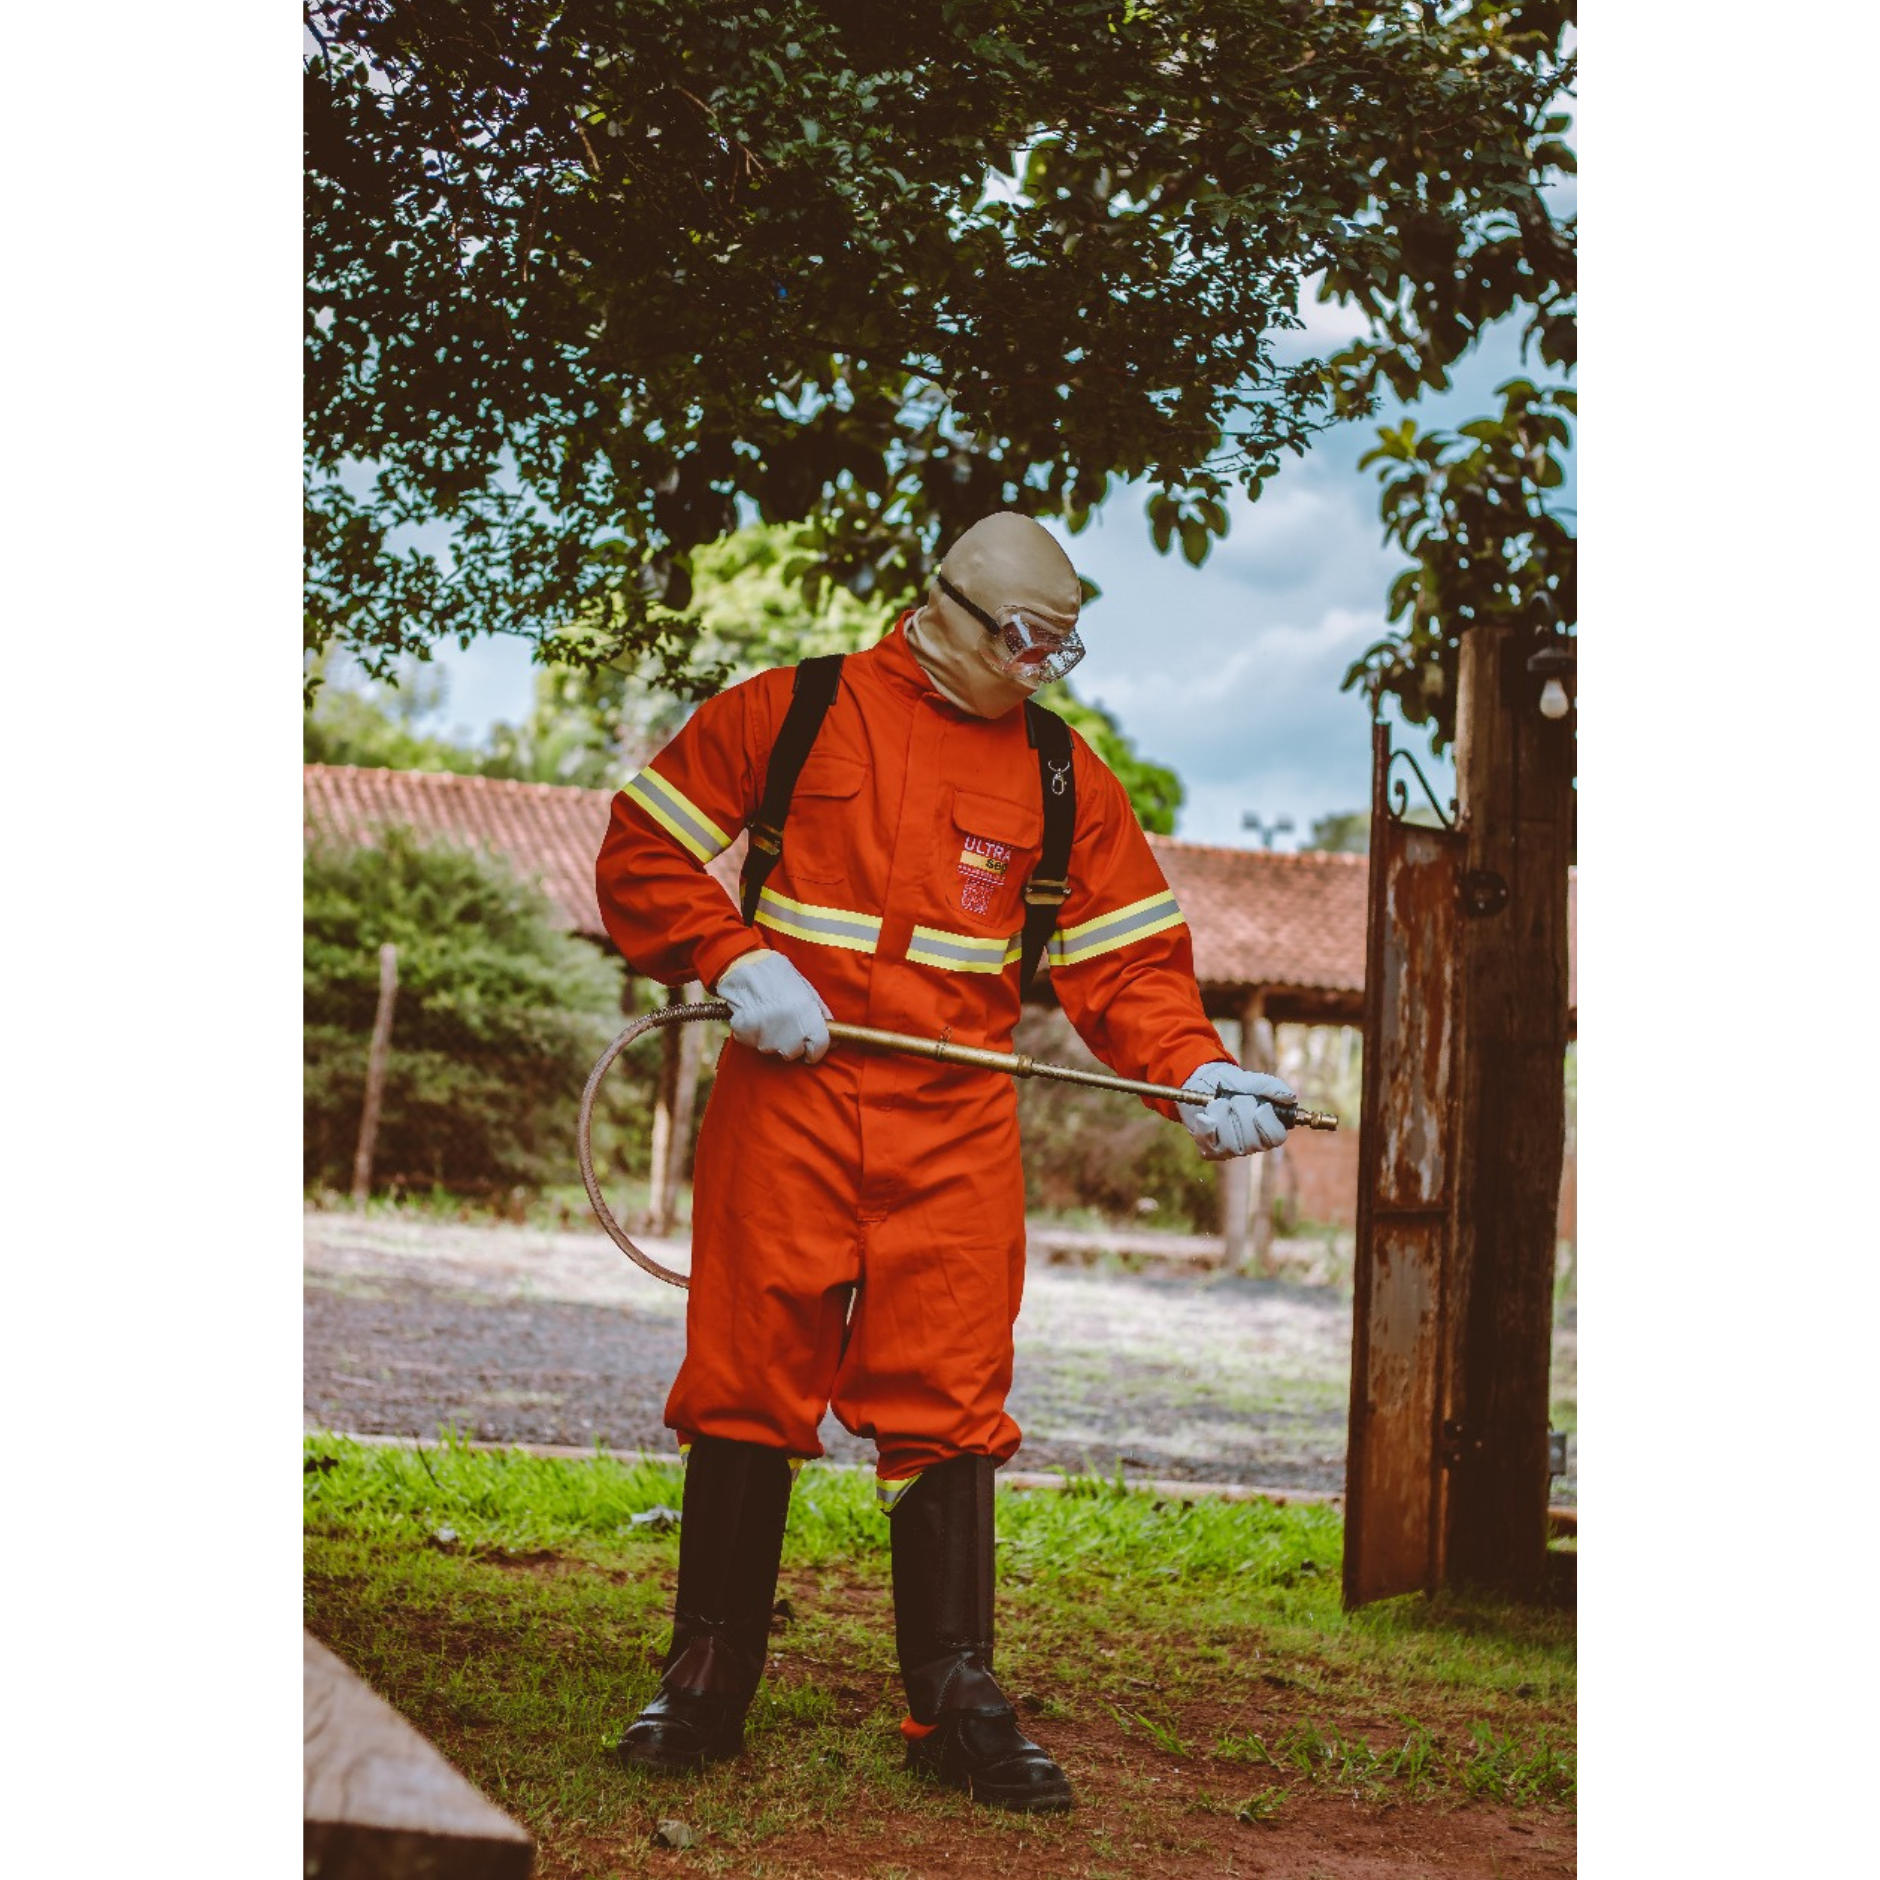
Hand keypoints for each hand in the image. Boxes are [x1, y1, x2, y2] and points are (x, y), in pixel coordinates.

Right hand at [714, 950, 832, 1063]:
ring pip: (773, 1049)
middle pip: (794, 1053)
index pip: (817, 1049)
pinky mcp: (747, 1037)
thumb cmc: (778, 976)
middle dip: (792, 1044)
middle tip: (786, 1025)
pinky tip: (756, 1017)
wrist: (746, 968)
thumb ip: (821, 1014)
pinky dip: (756, 1034)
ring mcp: (766, 1037)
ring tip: (769, 1016)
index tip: (811, 1048)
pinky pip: (755, 1043)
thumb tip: (833, 1035)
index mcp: (807, 1018)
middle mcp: (789, 1032)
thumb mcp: (806, 990)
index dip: (815, 1050)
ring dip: (773, 1039)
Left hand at [1178, 1061, 1296, 1159]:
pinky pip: (1209, 1142)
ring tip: (1219, 1103)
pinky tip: (1206, 1114)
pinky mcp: (1211, 1150)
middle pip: (1252, 1141)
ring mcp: (1231, 1150)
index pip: (1277, 1138)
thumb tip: (1290, 1097)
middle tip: (1235, 1099)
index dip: (1267, 1122)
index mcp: (1268, 1129)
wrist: (1206, 1083)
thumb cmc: (1235, 1085)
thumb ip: (1274, 1087)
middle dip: (1241, 1112)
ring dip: (1222, 1115)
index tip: (1260, 1106)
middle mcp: (1252, 1144)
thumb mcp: (1256, 1082)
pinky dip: (1206, 1124)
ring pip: (1230, 1143)